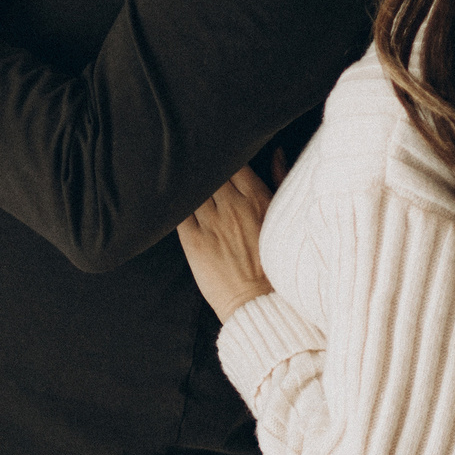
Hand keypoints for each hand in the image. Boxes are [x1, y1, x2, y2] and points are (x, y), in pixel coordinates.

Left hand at [177, 166, 275, 323]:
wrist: (260, 303)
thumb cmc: (275, 261)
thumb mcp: (283, 216)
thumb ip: (280, 180)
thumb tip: (276, 152)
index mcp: (257, 198)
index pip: (233, 163)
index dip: (222, 158)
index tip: (217, 159)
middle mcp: (233, 207)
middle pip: (209, 173)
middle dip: (204, 169)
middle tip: (195, 165)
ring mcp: (211, 223)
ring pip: (192, 189)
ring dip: (188, 185)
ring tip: (181, 180)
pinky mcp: (193, 242)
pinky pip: (178, 212)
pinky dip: (174, 204)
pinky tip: (171, 200)